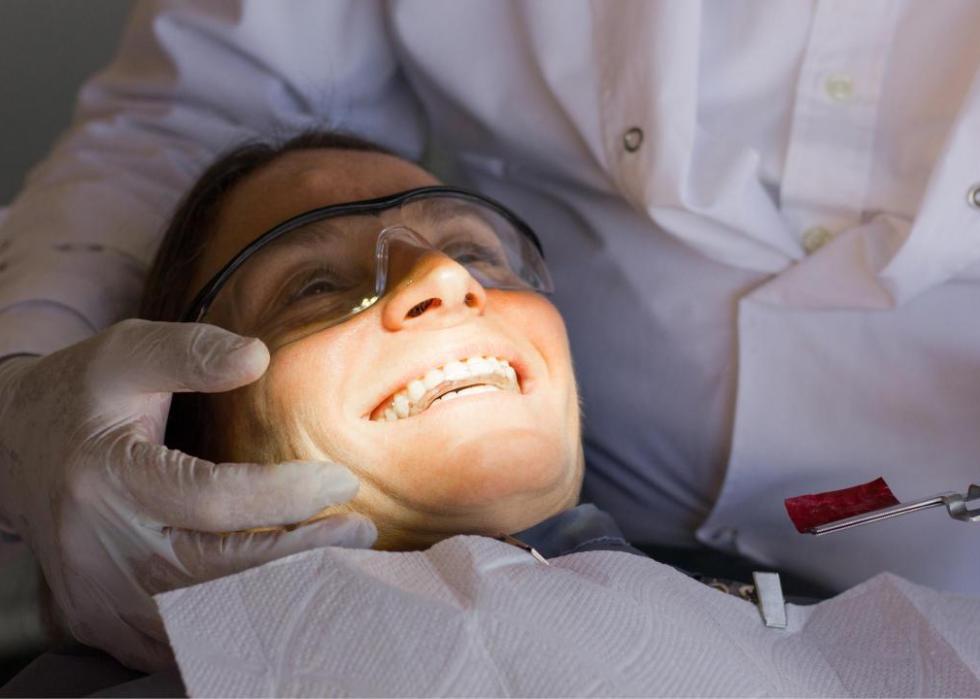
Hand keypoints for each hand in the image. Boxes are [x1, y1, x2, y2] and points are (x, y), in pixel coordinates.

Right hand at [0, 319, 375, 670]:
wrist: (14, 446)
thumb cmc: (82, 395)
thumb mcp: (126, 353)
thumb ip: (190, 352)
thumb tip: (258, 357)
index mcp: (104, 477)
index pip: (211, 500)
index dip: (286, 496)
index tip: (340, 481)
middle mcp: (97, 550)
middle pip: (216, 572)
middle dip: (300, 557)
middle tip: (358, 534)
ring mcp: (97, 596)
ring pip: (204, 616)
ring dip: (277, 594)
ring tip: (337, 563)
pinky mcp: (103, 622)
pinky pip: (183, 636)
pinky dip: (238, 618)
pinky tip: (286, 591)